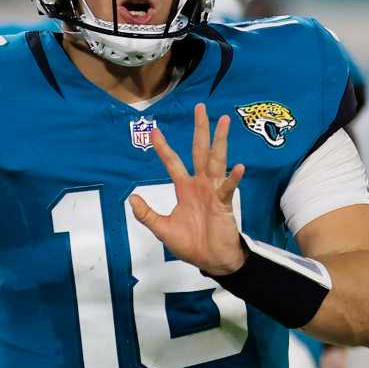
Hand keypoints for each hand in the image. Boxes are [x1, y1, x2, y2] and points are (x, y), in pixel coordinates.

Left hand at [129, 103, 246, 275]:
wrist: (211, 260)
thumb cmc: (190, 243)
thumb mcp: (162, 228)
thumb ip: (146, 214)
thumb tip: (131, 197)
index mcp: (185, 188)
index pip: (173, 162)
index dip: (163, 147)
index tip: (154, 130)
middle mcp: (200, 184)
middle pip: (199, 151)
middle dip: (200, 130)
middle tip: (201, 107)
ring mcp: (214, 191)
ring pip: (217, 161)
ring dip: (220, 141)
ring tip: (224, 121)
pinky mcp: (224, 204)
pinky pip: (227, 189)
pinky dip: (233, 179)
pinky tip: (238, 167)